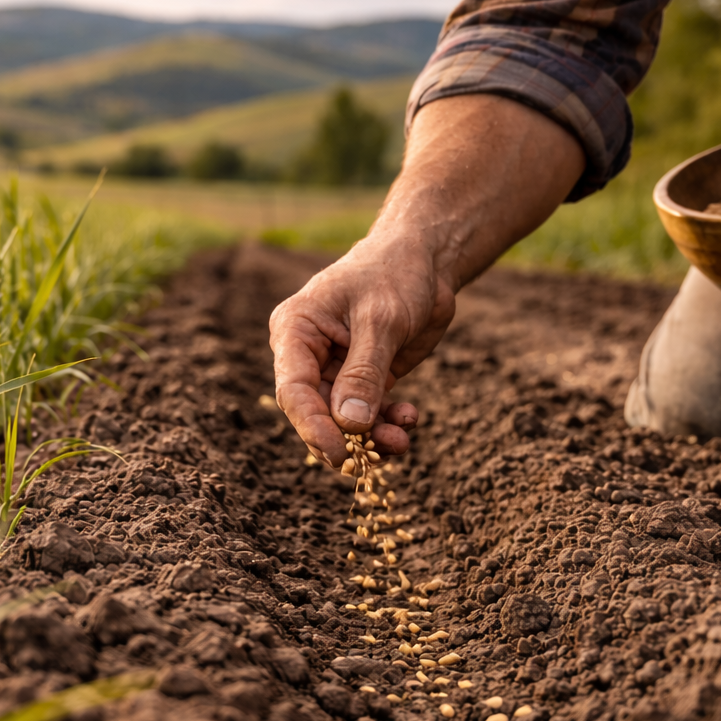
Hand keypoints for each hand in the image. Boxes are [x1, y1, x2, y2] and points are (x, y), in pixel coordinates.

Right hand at [266, 94, 584, 468]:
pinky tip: (409, 419)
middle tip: (372, 460)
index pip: (293, 389)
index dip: (312, 426)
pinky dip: (387, 424)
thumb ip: (364, 371)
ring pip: (344, 419)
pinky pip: (369, 413)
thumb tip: (350, 423)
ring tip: (401, 441)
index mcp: (295, 331)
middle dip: (346, 437)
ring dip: (371, 437)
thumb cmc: (395, 273)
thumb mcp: (381, 320)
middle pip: (316, 412)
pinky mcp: (365, 379)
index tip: (338, 453)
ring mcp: (336, 369)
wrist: (427, 259)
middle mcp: (308, 354)